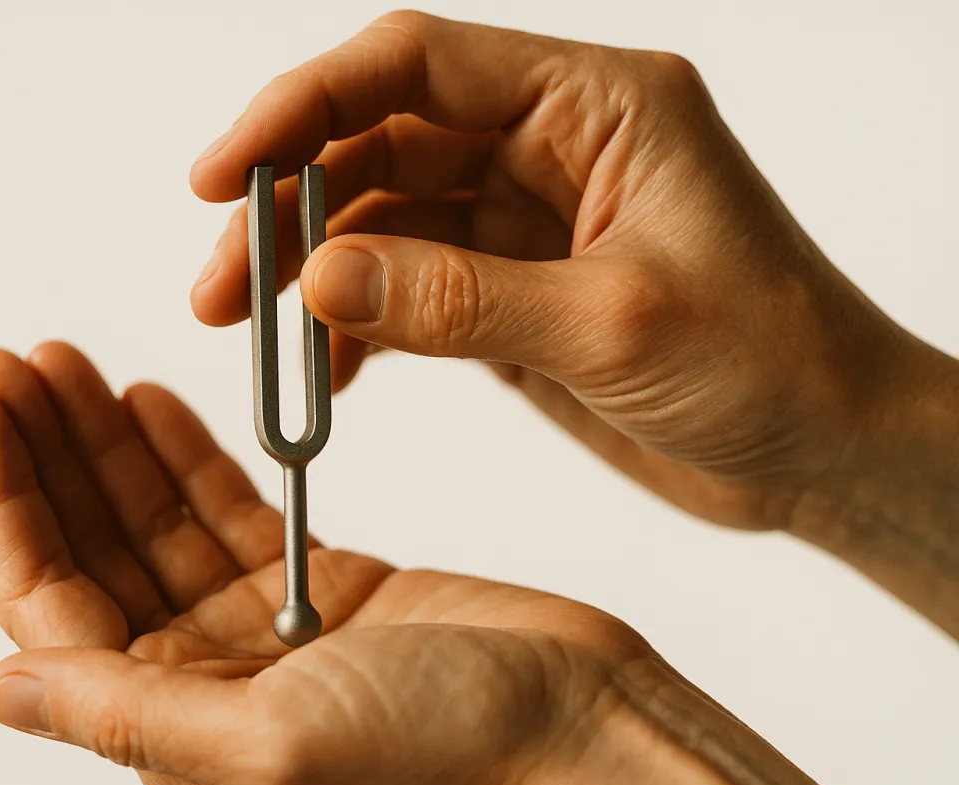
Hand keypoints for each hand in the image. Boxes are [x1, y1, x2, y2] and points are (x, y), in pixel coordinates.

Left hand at [0, 342, 829, 784]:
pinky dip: (189, 452)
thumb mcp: (274, 746)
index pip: (50, 601)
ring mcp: (266, 630)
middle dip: (43, 454)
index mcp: (176, 730)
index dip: (3, 502)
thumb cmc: (459, 763)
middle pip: (94, 549)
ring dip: (107, 441)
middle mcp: (208, 683)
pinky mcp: (327, 589)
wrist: (589, 738)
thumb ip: (131, 713)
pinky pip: (233, 509)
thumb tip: (2, 686)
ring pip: (158, 518)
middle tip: (5, 364)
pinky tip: (148, 402)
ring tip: (65, 364)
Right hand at [188, 11, 924, 535]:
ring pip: (384, 223)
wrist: (826, 453)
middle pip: (380, 146)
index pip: (416, 65)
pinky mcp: (511, 292)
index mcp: (595, 105)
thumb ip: (458, 299)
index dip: (306, 105)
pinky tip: (331, 373)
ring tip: (258, 341)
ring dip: (314, 277)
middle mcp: (552, 148)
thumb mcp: (613, 325)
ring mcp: (525, 221)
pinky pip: (407, 290)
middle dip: (291, 213)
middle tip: (222, 290)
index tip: (224, 172)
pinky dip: (359, 326)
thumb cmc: (776, 364)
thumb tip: (318, 279)